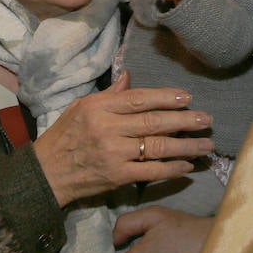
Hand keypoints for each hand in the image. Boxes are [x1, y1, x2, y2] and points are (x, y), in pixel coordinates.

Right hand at [32, 72, 213, 205]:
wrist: (46, 173)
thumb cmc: (64, 137)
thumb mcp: (81, 107)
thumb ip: (109, 95)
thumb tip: (129, 76)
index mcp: (100, 108)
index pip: (139, 99)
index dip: (166, 97)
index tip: (187, 97)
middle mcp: (108, 128)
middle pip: (154, 122)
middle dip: (184, 120)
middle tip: (206, 120)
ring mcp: (113, 153)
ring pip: (157, 147)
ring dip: (186, 146)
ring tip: (206, 144)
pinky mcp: (117, 176)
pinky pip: (150, 171)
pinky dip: (171, 169)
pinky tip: (188, 165)